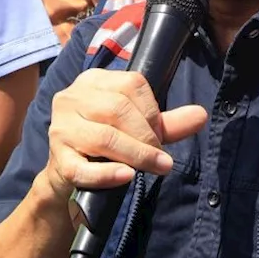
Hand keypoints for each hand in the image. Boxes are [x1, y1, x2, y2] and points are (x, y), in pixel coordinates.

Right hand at [42, 69, 207, 202]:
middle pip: (118, 109)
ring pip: (105, 138)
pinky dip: (108, 174)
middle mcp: (72, 97)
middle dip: (147, 135)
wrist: (69, 176)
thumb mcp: (138, 129)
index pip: (131, 84)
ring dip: (137, 155)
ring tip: (157, 167)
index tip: (161, 134)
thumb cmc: (106, 144)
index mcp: (93, 80)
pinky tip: (127, 176)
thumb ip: (167, 123)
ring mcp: (60, 128)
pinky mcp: (57, 159)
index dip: (153, 111)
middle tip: (161, 157)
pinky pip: (83, 168)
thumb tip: (201, 116)